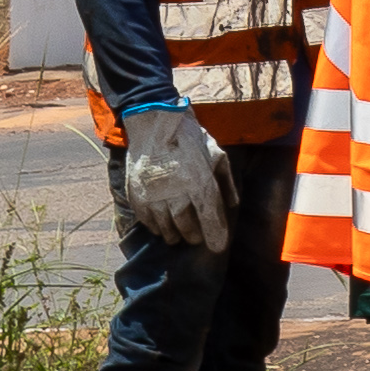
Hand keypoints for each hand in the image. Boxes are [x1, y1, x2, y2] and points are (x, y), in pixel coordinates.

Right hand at [112, 105, 233, 251]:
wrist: (155, 123)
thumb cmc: (189, 138)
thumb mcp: (216, 155)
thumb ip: (226, 182)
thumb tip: (232, 204)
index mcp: (199, 183)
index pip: (209, 218)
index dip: (215, 236)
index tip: (218, 247)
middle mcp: (177, 193)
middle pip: (187, 227)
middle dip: (194, 236)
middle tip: (196, 238)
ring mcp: (154, 195)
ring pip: (166, 227)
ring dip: (174, 234)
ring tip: (178, 236)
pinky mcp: (137, 194)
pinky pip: (147, 219)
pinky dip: (155, 226)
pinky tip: (160, 226)